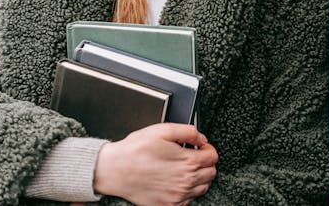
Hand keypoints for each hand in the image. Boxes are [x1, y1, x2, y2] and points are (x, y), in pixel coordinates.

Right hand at [93, 123, 218, 204]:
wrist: (115, 170)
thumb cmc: (135, 150)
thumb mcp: (162, 130)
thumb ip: (187, 131)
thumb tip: (201, 137)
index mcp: (188, 161)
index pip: (213, 156)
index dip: (208, 148)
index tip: (201, 147)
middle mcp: (186, 181)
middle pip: (211, 173)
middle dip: (205, 163)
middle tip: (193, 156)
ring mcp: (178, 196)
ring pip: (203, 188)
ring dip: (199, 178)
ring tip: (184, 169)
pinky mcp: (170, 205)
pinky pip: (189, 200)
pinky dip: (187, 191)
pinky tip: (176, 181)